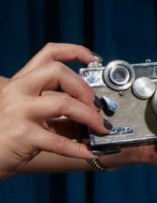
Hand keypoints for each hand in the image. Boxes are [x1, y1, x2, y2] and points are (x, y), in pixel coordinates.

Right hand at [0, 42, 108, 179]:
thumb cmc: (9, 134)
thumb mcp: (30, 113)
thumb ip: (55, 106)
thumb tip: (94, 111)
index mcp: (21, 82)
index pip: (48, 54)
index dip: (74, 51)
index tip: (94, 59)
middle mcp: (18, 91)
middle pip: (58, 72)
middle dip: (85, 88)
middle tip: (96, 105)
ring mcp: (18, 111)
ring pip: (64, 103)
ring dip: (90, 116)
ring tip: (101, 128)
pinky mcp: (22, 135)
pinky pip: (60, 141)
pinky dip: (80, 148)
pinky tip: (90, 151)